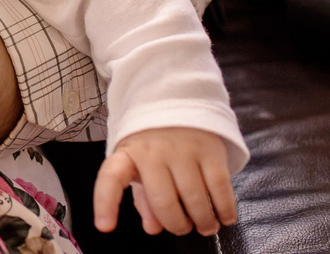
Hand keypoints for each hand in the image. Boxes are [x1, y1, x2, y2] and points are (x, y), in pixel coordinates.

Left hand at [93, 127, 236, 236]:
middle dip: (176, 224)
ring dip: (203, 222)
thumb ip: (143, 197)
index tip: (104, 226)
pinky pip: (219, 188)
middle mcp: (153, 151)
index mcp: (129, 154)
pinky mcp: (210, 149)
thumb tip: (152, 228)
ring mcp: (183, 150)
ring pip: (195, 199)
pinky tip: (225, 217)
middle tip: (183, 228)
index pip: (111, 177)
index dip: (105, 203)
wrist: (179, 101)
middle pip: (164, 201)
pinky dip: (225, 209)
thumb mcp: (140, 164)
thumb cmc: (154, 143)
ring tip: (205, 226)